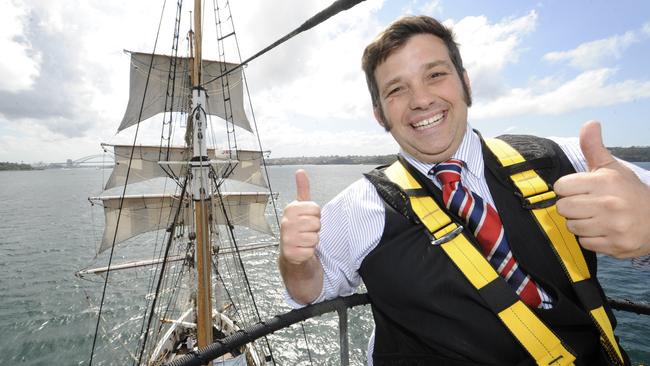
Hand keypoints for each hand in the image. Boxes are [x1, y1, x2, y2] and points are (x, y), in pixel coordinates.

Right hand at [279, 169, 321, 264]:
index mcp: (290, 209)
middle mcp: (286, 222)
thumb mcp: (301, 208)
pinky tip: (302, 249)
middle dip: (315, 229)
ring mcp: (287, 238)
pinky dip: (309, 252)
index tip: (308, 219)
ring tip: (304, 240)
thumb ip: (303, 189)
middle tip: (306, 231)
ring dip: (313, 241)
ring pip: (315, 237)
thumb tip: (300, 171)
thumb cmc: (299, 228)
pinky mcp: (291, 253)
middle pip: (316, 223)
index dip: (316, 216)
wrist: (292, 253)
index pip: (316, 209)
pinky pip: (311, 250)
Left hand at [554, 121, 649, 257]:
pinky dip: (591, 239)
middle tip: (587, 205)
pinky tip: (603, 230)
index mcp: (605, 182)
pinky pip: (584, 243)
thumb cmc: (629, 192)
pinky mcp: (615, 245)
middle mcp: (609, 203)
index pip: (561, 187)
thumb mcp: (612, 168)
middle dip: (572, 206)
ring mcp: (613, 226)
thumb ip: (594, 148)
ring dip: (580, 223)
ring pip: (572, 226)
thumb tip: (590, 123)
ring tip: (596, 218)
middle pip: (563, 207)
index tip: (579, 189)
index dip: (567, 188)